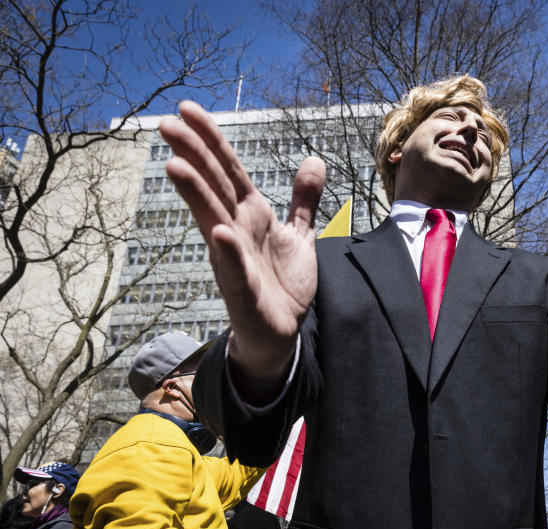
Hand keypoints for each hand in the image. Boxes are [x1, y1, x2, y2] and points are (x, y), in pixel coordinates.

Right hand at [158, 101, 325, 395]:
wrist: (281, 332)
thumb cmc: (282, 282)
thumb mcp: (299, 235)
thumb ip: (303, 200)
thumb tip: (313, 159)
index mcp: (251, 215)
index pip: (229, 170)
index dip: (212, 139)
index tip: (187, 109)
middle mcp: (236, 231)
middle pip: (214, 186)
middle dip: (193, 155)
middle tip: (167, 123)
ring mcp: (235, 259)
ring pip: (213, 220)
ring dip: (195, 195)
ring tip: (175, 166)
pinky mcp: (243, 290)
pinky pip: (234, 269)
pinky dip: (227, 251)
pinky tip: (219, 232)